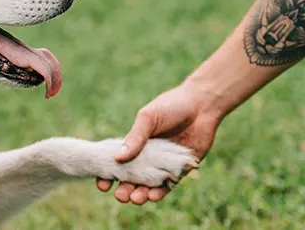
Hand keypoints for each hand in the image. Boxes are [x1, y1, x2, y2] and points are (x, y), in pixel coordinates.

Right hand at [96, 83, 221, 204]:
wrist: (201, 105)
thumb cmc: (171, 106)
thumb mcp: (148, 118)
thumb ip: (135, 137)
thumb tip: (118, 157)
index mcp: (135, 145)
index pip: (117, 164)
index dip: (108, 175)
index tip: (102, 184)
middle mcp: (147, 158)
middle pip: (131, 180)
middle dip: (124, 190)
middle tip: (120, 196)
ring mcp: (163, 165)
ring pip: (148, 186)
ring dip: (140, 194)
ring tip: (136, 198)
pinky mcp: (180, 170)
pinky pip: (168, 186)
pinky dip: (160, 192)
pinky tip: (153, 196)